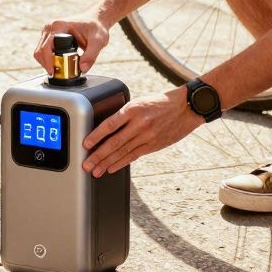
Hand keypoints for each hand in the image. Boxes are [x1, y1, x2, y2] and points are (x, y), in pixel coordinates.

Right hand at [34, 14, 108, 72]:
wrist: (95, 19)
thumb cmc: (96, 27)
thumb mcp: (98, 41)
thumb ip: (91, 55)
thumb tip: (82, 69)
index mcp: (59, 26)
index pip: (46, 48)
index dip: (49, 62)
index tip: (55, 72)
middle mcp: (50, 27)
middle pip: (40, 51)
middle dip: (47, 64)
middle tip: (59, 73)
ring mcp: (48, 31)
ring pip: (39, 52)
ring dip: (47, 63)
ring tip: (60, 69)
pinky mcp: (49, 36)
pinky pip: (43, 51)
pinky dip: (48, 60)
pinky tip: (58, 63)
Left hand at [82, 88, 200, 176]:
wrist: (186, 107)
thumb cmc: (161, 102)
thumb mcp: (139, 101)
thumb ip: (125, 114)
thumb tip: (106, 128)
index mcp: (133, 108)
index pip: (110, 124)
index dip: (96, 136)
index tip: (85, 144)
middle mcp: (139, 123)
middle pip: (114, 142)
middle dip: (98, 155)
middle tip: (86, 164)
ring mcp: (147, 135)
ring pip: (123, 152)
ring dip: (107, 163)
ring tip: (95, 170)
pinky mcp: (154, 145)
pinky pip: (134, 156)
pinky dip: (121, 163)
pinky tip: (111, 168)